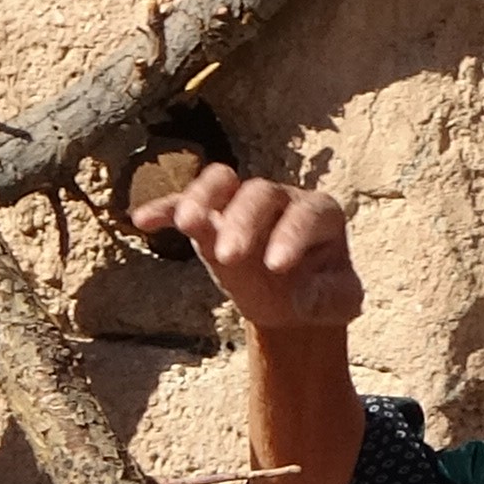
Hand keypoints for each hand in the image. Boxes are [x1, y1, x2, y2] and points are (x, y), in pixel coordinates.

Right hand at [131, 165, 363, 335]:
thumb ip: (334, 297)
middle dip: (242, 221)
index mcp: (319, 213)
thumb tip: (304, 293)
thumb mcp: (340, 302)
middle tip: (229, 256)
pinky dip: (164, 208)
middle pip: (259, 193)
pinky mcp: (212, 216)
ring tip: (186, 224)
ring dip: (201, 197)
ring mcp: (243, 203)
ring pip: (221, 181)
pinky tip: (143, 221)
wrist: (292, 300)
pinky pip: (185, 203)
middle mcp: (281, 198)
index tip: (276, 268)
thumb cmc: (322, 295)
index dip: (291, 235)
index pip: (306, 214)